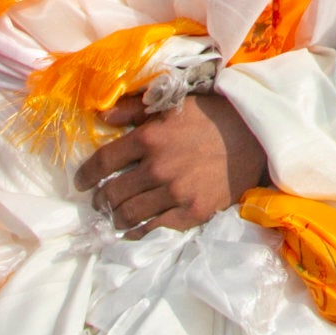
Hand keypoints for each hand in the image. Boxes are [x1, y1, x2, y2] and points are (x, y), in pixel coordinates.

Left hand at [74, 90, 267, 236]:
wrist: (255, 137)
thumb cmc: (212, 116)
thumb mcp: (173, 103)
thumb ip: (134, 109)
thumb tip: (101, 117)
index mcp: (150, 138)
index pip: (103, 162)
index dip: (86, 175)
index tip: (80, 182)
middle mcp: (158, 168)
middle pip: (112, 193)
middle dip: (100, 200)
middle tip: (98, 201)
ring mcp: (175, 193)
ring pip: (129, 214)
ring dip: (115, 217)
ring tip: (114, 216)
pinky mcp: (192, 212)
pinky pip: (154, 228)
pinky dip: (139, 231)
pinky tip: (135, 229)